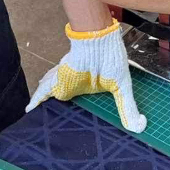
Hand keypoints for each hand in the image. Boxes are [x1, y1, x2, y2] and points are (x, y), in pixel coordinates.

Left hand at [26, 20, 146, 132]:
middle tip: (46, 111)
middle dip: (54, 99)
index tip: (70, 112)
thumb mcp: (121, 88)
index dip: (75, 100)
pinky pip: (44, 92)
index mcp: (91, 84)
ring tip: (35, 107)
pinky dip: (36, 100)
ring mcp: (65, 79)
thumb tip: (140, 126)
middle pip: (61, 93)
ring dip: (43, 99)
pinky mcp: (57, 79)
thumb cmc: (111, 60)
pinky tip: (28, 109)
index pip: (80, 96)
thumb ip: (127, 108)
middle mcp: (76, 82)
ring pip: (50, 91)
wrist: (99, 43)